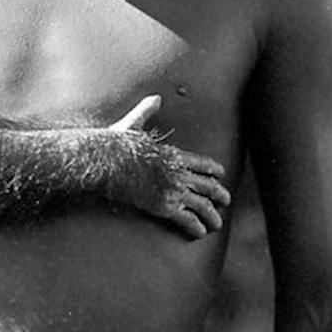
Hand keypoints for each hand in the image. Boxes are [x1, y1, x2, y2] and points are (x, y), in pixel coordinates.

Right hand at [105, 96, 228, 240]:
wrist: (105, 162)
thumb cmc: (116, 144)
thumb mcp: (135, 124)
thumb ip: (147, 112)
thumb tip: (155, 98)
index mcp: (174, 154)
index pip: (202, 163)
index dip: (214, 170)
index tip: (221, 175)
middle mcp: (178, 172)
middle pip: (208, 185)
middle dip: (220, 194)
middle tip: (226, 201)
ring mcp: (173, 190)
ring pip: (202, 205)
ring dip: (212, 216)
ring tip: (217, 224)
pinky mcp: (164, 206)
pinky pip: (187, 219)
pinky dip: (196, 227)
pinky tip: (200, 233)